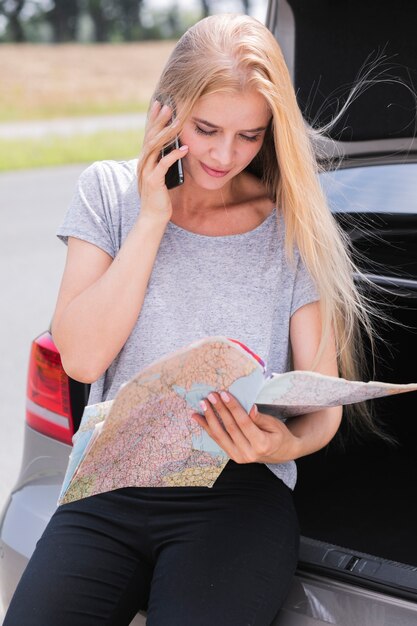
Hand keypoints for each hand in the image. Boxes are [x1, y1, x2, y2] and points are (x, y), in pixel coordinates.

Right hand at [138, 99, 188, 222]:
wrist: (152, 216)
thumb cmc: (159, 197)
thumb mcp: (161, 175)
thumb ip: (163, 161)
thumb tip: (173, 148)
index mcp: (144, 160)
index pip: (148, 135)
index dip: (153, 119)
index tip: (160, 104)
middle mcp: (143, 163)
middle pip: (150, 137)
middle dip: (159, 121)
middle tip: (167, 106)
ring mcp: (146, 172)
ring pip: (155, 147)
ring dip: (166, 133)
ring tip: (176, 121)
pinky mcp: (153, 181)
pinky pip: (163, 164)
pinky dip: (174, 155)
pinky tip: (184, 148)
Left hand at [191, 391, 300, 463]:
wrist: (281, 453)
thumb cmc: (279, 435)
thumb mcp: (275, 425)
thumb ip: (261, 418)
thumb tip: (250, 408)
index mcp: (262, 444)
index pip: (244, 423)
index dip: (233, 408)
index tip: (225, 394)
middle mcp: (249, 454)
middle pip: (230, 428)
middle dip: (219, 410)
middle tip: (211, 395)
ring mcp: (239, 457)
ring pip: (220, 436)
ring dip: (209, 418)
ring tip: (202, 404)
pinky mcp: (233, 456)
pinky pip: (218, 440)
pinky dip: (207, 428)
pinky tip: (198, 418)